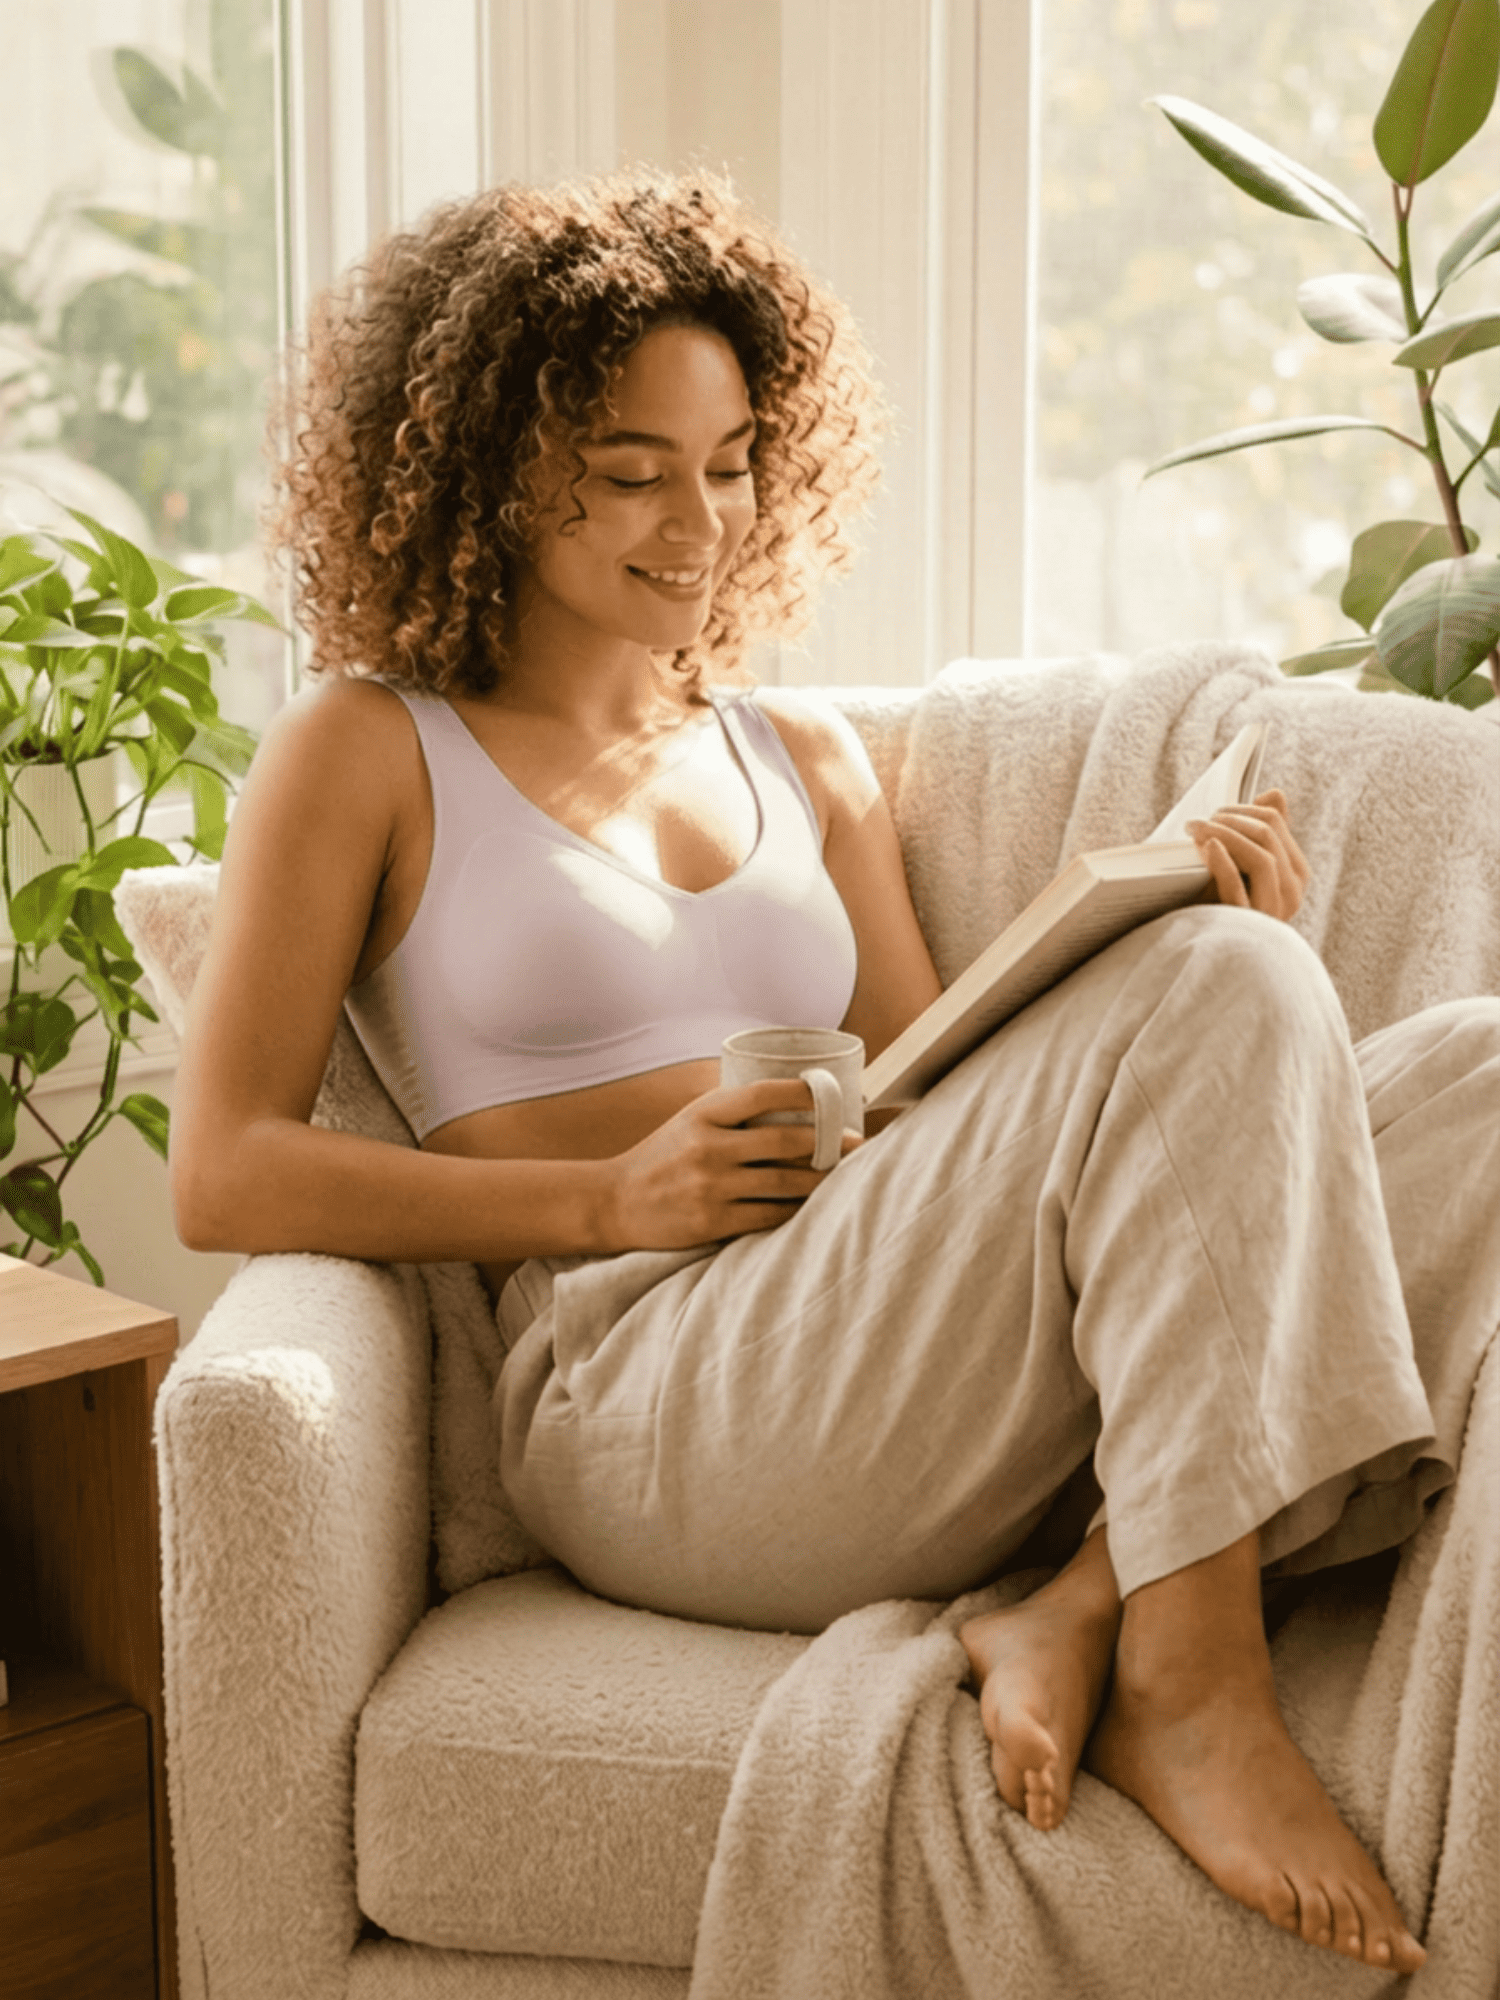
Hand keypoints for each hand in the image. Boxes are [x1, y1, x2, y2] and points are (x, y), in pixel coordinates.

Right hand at [600, 1079, 863, 1251]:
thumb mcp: (690, 1121)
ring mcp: (711, 1187)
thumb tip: (793, 1099)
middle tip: (855, 1142)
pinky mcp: (713, 1222)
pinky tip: (813, 1204)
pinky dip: (796, 1209)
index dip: (802, 1092)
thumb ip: (732, 1112)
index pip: (761, 1094)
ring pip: (784, 1183)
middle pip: (783, 1142)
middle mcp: (707, 1148)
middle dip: (827, 1142)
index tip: (831, 1093)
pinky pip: (770, 1215)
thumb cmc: (663, 1156)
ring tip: (844, 1174)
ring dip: (820, 1179)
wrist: (615, 1202)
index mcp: (702, 1115)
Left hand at [1187, 788, 1309, 921]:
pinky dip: (1222, 863)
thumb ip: (1262, 833)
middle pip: (1267, 835)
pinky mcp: (1245, 925)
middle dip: (1229, 820)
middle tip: (1197, 822)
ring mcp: (1273, 911)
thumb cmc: (1222, 906)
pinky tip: (1208, 847)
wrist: (1207, 953)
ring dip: (1223, 835)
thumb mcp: (1244, 868)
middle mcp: (1292, 891)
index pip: (1275, 823)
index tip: (1212, 813)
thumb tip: (1274, 793)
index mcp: (1295, 873)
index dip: (1241, 809)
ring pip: (1261, 857)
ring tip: (1195, 831)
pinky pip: (1238, 888)